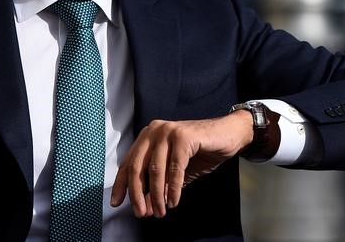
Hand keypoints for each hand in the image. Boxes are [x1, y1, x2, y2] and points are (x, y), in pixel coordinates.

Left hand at [110, 110, 252, 217]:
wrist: (228, 135)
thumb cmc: (200, 152)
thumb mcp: (174, 171)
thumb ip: (159, 185)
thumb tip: (145, 207)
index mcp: (148, 136)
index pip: (128, 162)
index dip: (121, 184)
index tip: (116, 203)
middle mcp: (154, 130)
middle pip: (137, 167)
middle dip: (138, 194)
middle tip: (142, 213)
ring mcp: (168, 131)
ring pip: (155, 170)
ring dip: (157, 195)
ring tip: (161, 211)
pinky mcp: (183, 136)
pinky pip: (175, 169)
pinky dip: (173, 189)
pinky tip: (174, 202)